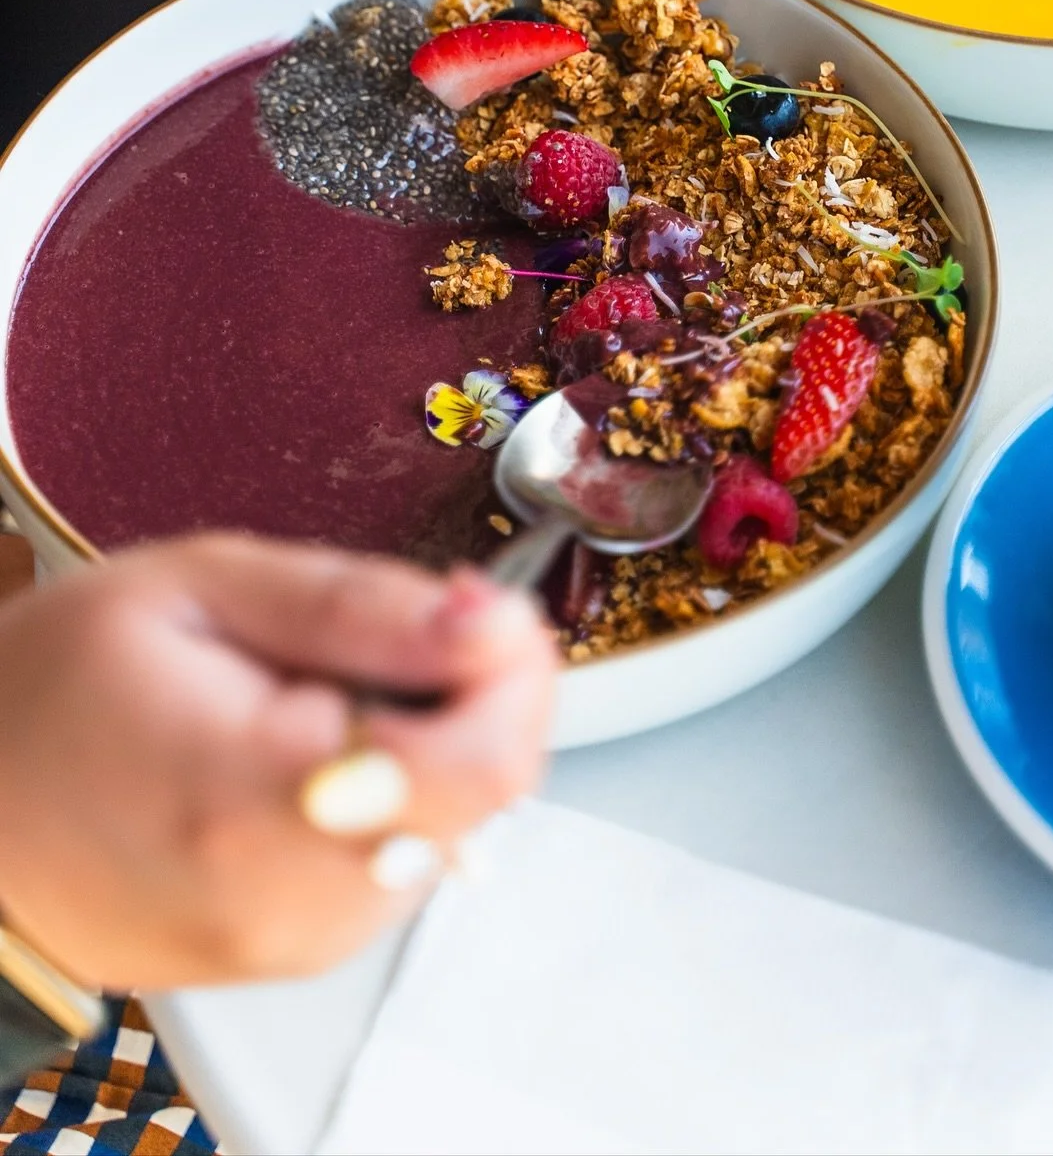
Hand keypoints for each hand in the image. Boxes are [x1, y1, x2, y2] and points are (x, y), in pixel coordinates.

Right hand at [0, 536, 553, 988]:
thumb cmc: (51, 685)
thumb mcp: (197, 587)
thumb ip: (356, 604)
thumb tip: (487, 620)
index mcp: (261, 794)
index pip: (485, 763)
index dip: (511, 670)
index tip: (473, 609)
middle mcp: (289, 897)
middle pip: (481, 794)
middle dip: (466, 696)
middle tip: (384, 633)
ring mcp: (292, 942)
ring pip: (448, 827)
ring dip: (424, 746)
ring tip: (314, 694)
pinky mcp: (291, 955)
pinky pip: (394, 864)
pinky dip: (383, 795)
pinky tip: (304, 752)